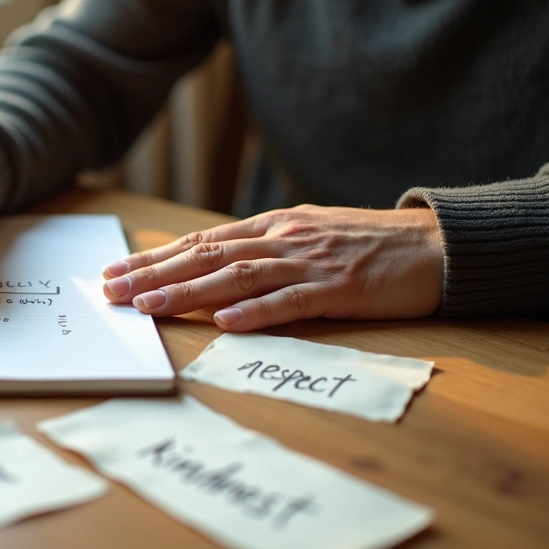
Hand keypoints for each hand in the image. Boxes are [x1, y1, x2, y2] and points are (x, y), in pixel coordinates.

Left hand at [101, 205, 443, 329]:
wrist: (437, 244)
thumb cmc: (370, 244)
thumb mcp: (308, 235)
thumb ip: (265, 249)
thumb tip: (213, 267)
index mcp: (273, 225)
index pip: (200, 241)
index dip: (154, 257)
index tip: (115, 271)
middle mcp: (284, 237)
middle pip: (207, 255)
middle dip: (154, 273)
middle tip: (112, 292)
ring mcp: (311, 261)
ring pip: (239, 275)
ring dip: (190, 292)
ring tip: (149, 306)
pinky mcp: (340, 288)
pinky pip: (292, 301)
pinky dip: (257, 312)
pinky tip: (225, 323)